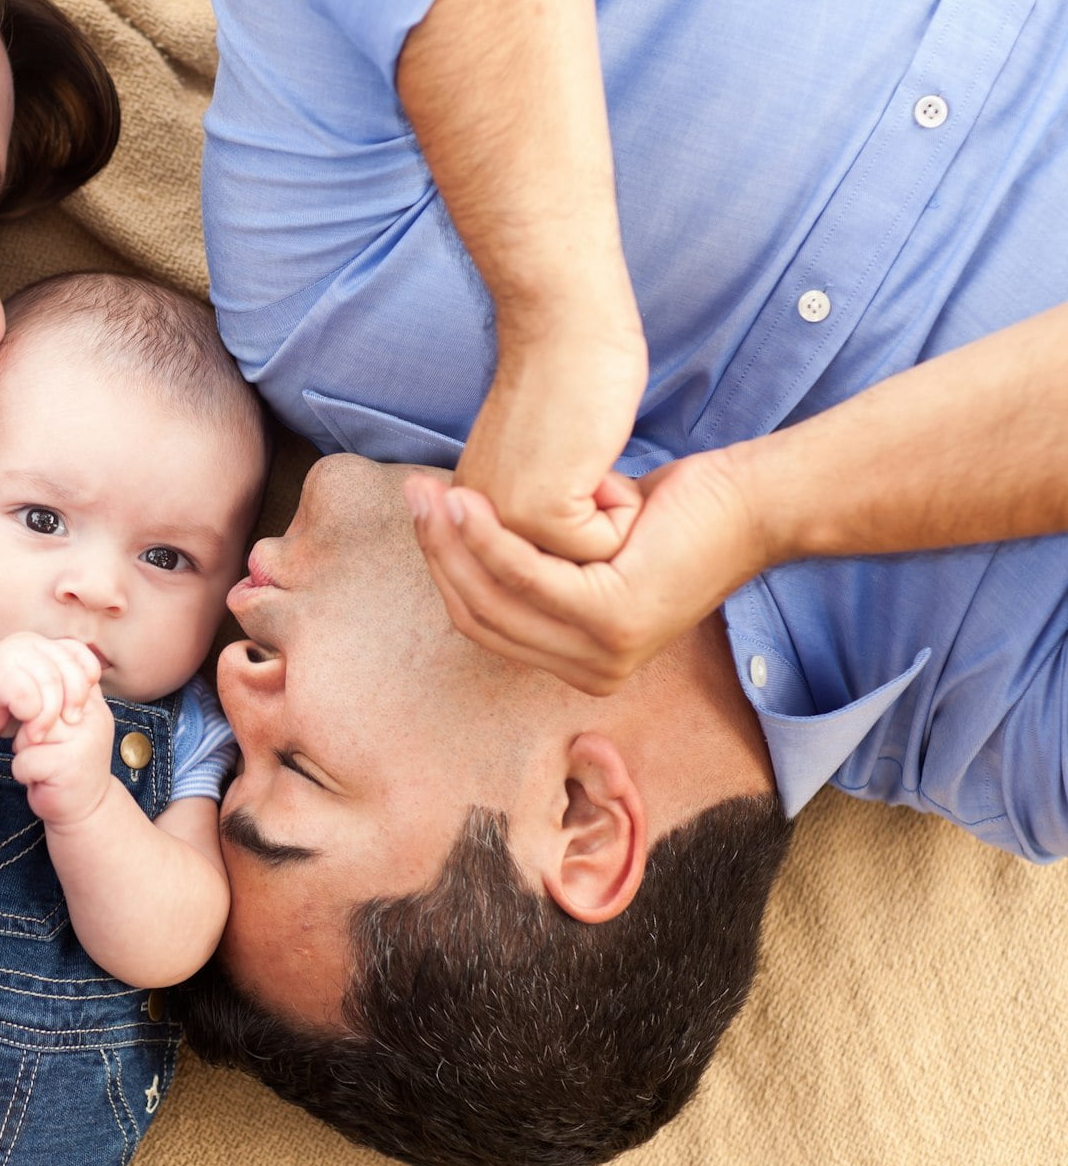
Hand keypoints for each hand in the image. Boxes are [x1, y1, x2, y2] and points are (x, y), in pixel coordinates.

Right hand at [0, 633, 102, 743]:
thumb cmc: (3, 707)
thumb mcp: (40, 696)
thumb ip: (62, 690)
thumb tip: (95, 696)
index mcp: (44, 645)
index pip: (81, 654)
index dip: (87, 681)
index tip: (81, 709)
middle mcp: (30, 643)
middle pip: (70, 668)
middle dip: (75, 699)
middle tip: (71, 724)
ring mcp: (12, 654)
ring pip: (50, 681)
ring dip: (50, 714)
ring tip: (42, 735)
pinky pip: (26, 693)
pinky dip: (31, 716)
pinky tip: (27, 731)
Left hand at [11, 687, 116, 827]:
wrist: (86, 809)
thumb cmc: (69, 763)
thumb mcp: (70, 726)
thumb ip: (63, 699)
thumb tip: (41, 664)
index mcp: (94, 705)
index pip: (56, 684)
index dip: (38, 705)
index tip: (39, 726)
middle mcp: (93, 719)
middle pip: (40, 706)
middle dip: (29, 729)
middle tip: (39, 747)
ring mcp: (83, 742)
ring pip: (30, 731)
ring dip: (25, 749)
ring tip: (41, 761)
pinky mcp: (68, 766)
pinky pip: (25, 759)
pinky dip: (24, 772)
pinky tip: (40, 779)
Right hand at [408, 445, 769, 693]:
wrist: (752, 503)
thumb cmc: (675, 514)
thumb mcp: (590, 549)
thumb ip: (538, 563)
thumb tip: (469, 542)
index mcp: (580, 662)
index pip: (486, 623)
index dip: (446, 569)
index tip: (424, 515)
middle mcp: (590, 671)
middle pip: (482, 614)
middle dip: (439, 553)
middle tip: (414, 498)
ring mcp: (603, 653)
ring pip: (497, 598)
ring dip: (454, 544)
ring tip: (432, 494)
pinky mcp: (613, 620)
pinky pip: (528, 577)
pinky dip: (490, 539)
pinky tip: (468, 501)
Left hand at [455, 310, 647, 562]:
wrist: (566, 328)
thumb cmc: (570, 386)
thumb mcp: (541, 465)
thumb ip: (534, 514)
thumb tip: (559, 567)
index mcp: (473, 519)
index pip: (543, 575)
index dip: (584, 533)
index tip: (576, 474)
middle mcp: (476, 531)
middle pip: (566, 577)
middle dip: (596, 531)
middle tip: (583, 465)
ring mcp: (504, 526)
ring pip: (589, 567)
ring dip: (610, 519)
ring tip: (589, 464)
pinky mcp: (539, 513)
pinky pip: (607, 546)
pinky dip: (623, 504)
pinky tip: (598, 456)